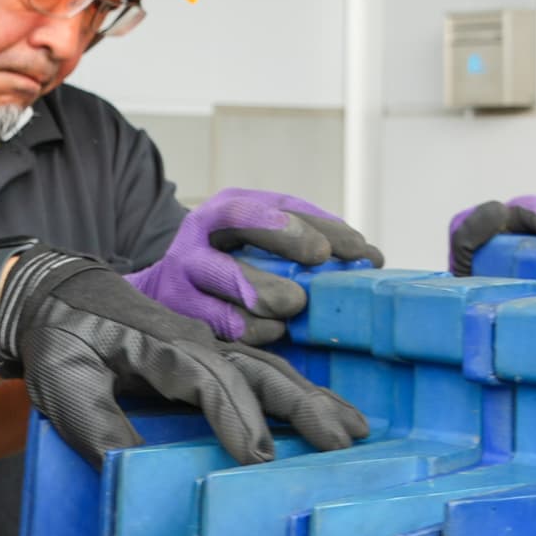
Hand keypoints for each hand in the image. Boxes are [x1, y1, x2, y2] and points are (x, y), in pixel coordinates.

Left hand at [0, 242, 367, 466]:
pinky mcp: (208, 356)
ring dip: (313, 397)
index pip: (210, 379)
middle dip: (303, 404)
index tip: (259, 458)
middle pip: (259, 369)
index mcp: (163, 342)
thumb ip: (95, 422)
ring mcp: (207, 346)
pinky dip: (298, 389)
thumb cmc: (61, 337)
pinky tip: (325, 411)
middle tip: (344, 440)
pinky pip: (261, 371)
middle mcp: (196, 341)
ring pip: (270, 368)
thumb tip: (128, 466)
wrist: (58, 295)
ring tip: (356, 427)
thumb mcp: (62, 379)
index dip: (236, 418)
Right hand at [127, 188, 383, 344]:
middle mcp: (200, 231)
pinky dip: (250, 328)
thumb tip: (371, 258)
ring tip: (295, 306)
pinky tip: (274, 331)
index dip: (317, 223)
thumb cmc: (232, 268)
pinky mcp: (175, 311)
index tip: (356, 247)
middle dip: (287, 237)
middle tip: (320, 259)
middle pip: (241, 218)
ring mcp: (182, 271)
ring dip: (267, 291)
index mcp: (228, 208)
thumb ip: (311, 245)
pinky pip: (216, 321)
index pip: (275, 205)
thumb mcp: (262, 246)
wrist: (165, 296)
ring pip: (225, 274)